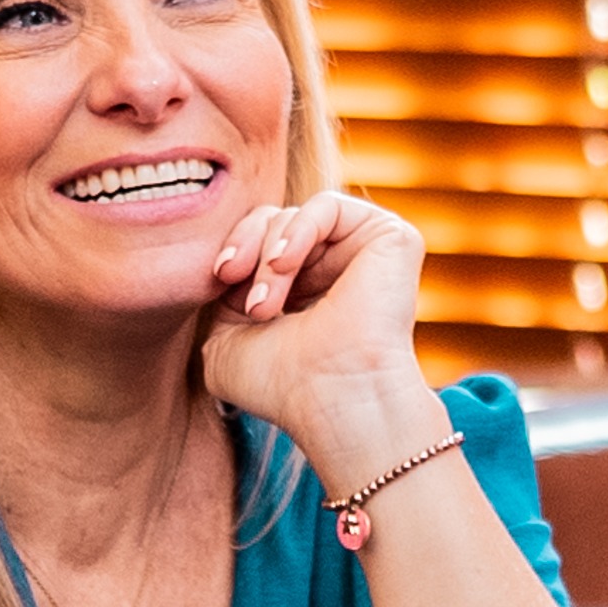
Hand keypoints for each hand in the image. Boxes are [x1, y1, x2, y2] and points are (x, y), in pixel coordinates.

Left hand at [198, 193, 436, 472]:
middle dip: (247, 250)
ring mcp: (363, 251)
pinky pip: (328, 205)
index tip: (218, 277)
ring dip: (269, 254)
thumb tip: (221, 268)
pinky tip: (284, 264)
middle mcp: (334, 267)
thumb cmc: (282, 386)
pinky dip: (297, 229)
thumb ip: (219, 302)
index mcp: (302, 288)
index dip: (234, 250)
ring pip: (294, 215)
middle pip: (272, 221)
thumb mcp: (224, 342)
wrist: (331, 401)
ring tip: (265, 305)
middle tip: (242, 294)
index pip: (258, 240)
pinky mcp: (389, 238)